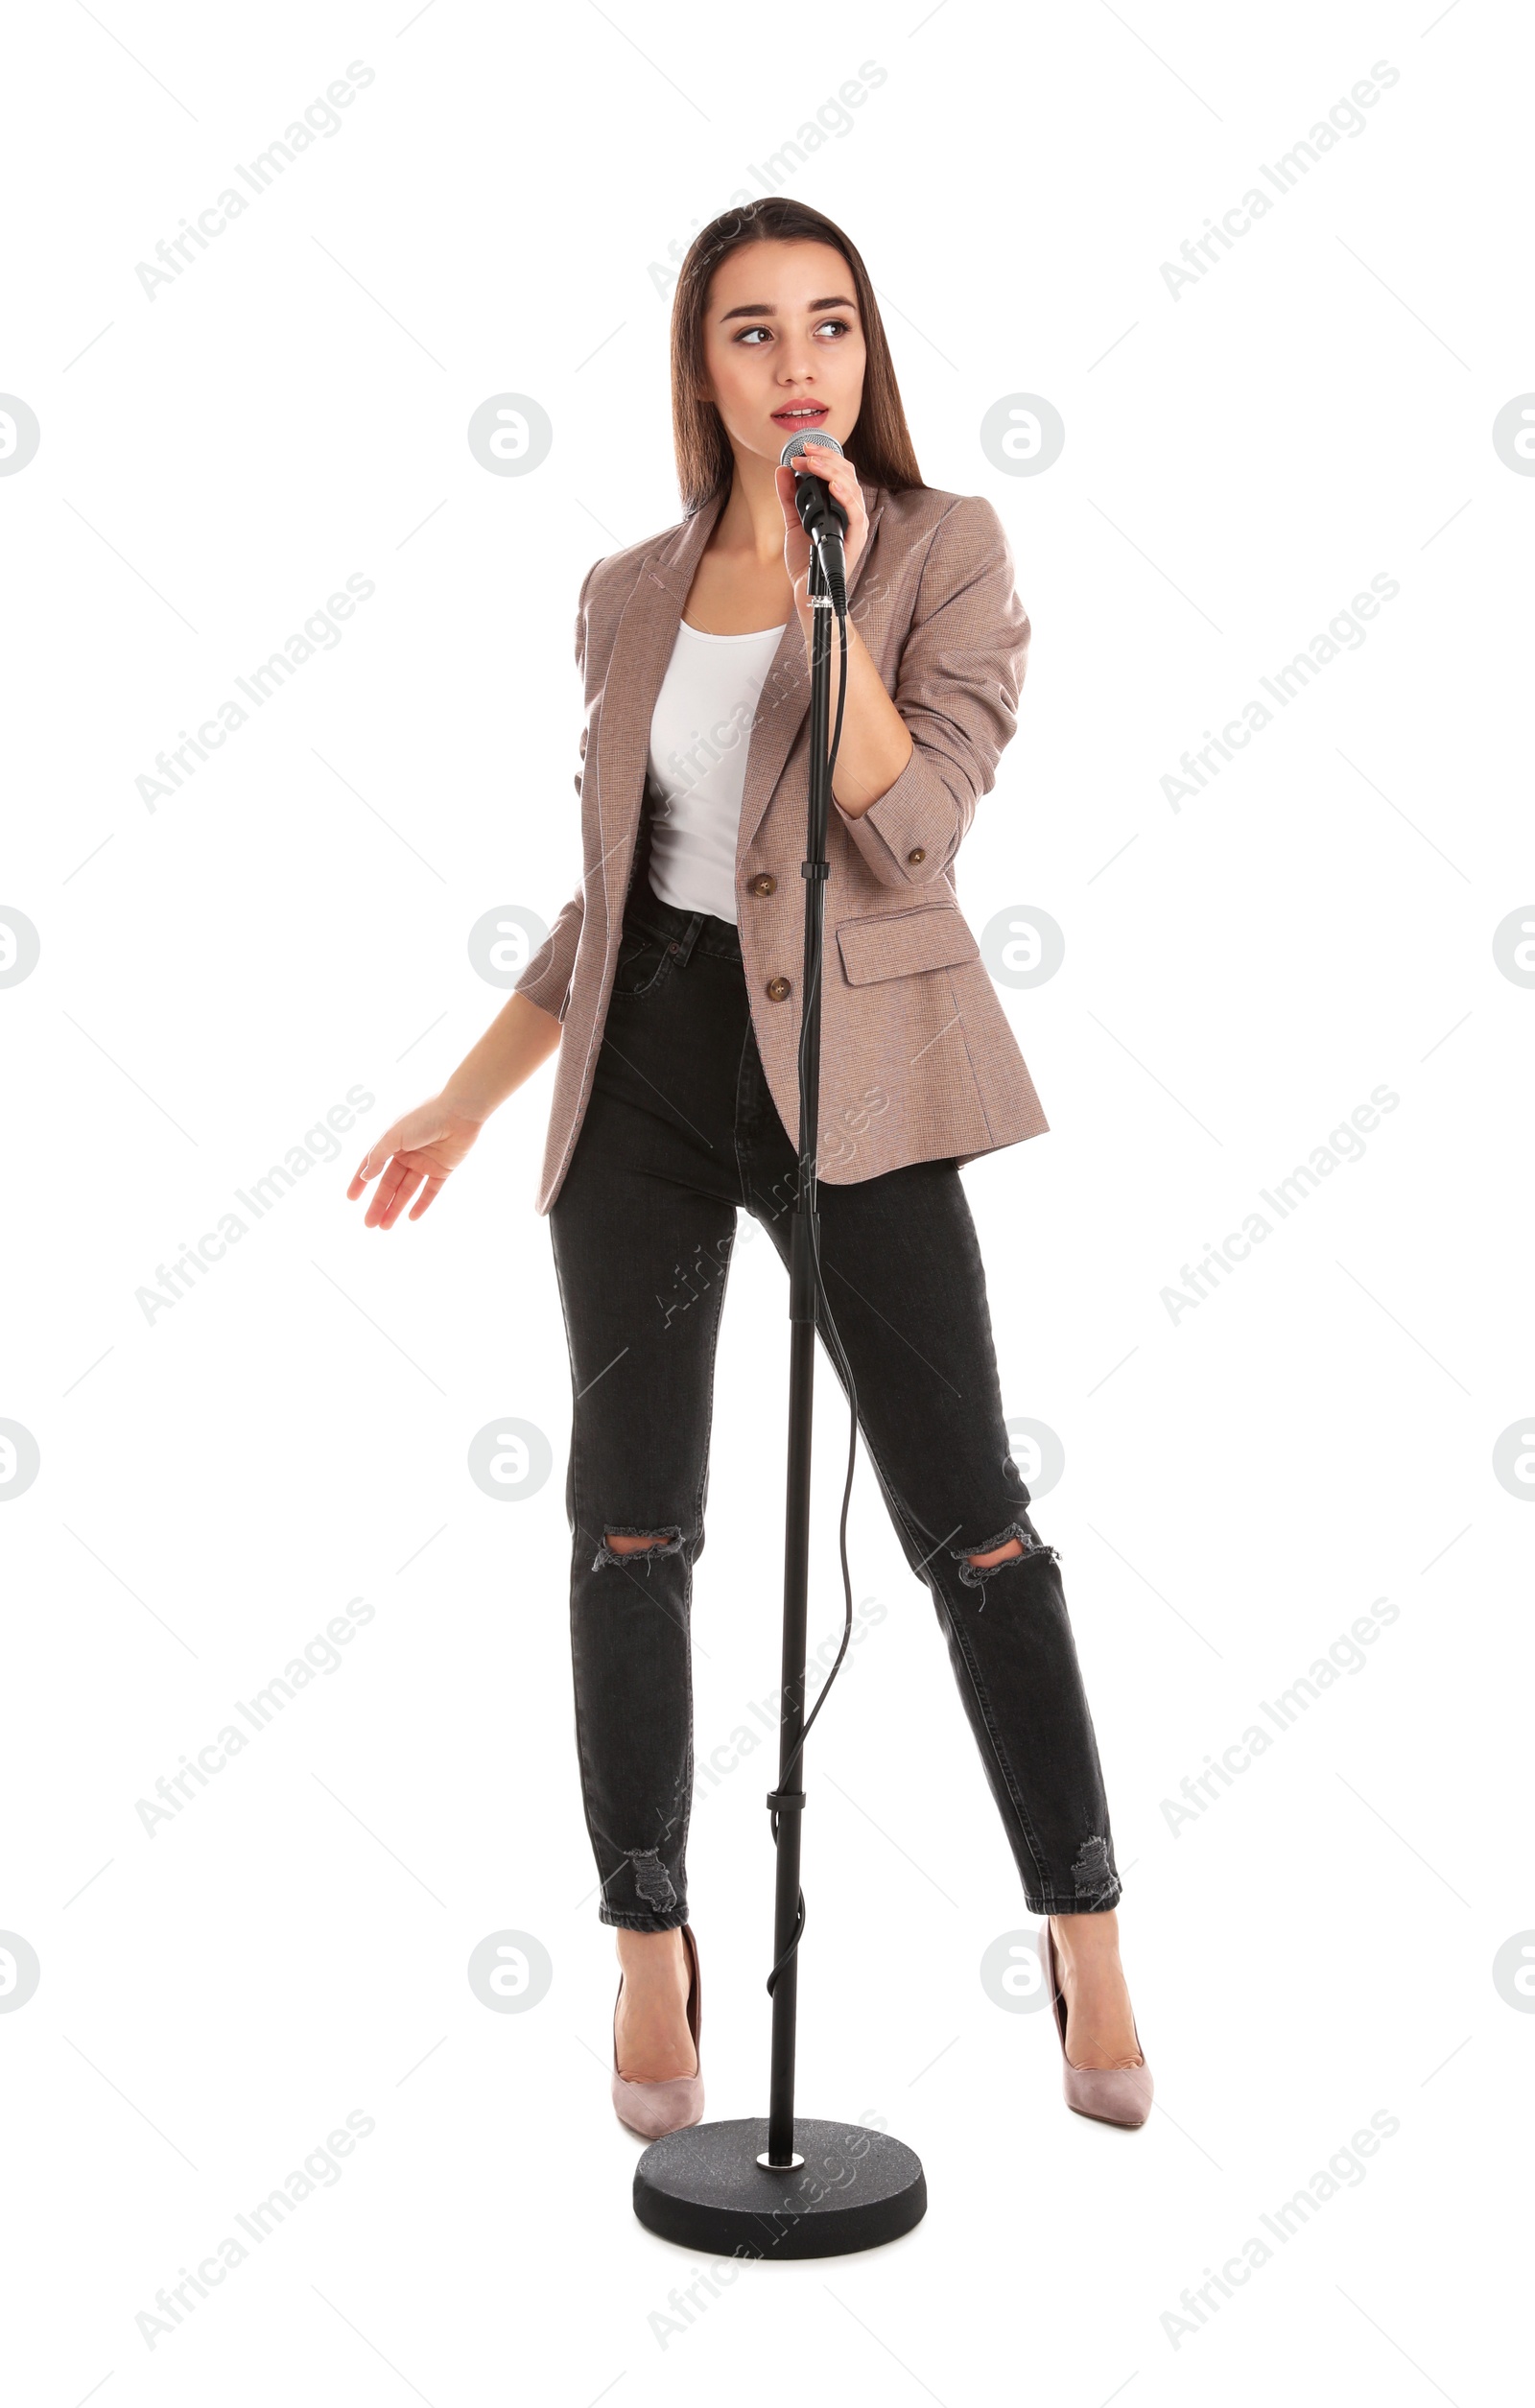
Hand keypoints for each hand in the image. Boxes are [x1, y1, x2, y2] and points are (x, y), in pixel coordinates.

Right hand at [346, 1092, 486, 1227]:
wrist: (459, 1111)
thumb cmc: (424, 1117)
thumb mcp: (393, 1136)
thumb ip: (378, 1156)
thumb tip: (365, 1176)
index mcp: (392, 1141)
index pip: (372, 1164)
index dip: (360, 1181)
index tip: (351, 1199)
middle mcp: (407, 1152)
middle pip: (389, 1183)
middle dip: (379, 1203)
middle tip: (369, 1224)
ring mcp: (425, 1161)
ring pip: (407, 1190)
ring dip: (396, 1207)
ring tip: (385, 1227)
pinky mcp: (444, 1169)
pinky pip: (430, 1191)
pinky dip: (421, 1204)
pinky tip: (411, 1218)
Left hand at [774, 438, 868, 619]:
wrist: (807, 590)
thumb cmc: (806, 560)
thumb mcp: (792, 521)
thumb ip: (788, 497)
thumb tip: (783, 470)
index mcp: (839, 505)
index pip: (839, 471)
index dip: (822, 456)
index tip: (802, 450)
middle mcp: (850, 512)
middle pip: (847, 473)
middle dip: (825, 458)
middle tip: (804, 453)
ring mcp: (854, 525)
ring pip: (852, 487)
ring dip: (831, 471)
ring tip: (812, 463)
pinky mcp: (855, 539)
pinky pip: (855, 513)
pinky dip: (845, 496)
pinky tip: (833, 486)